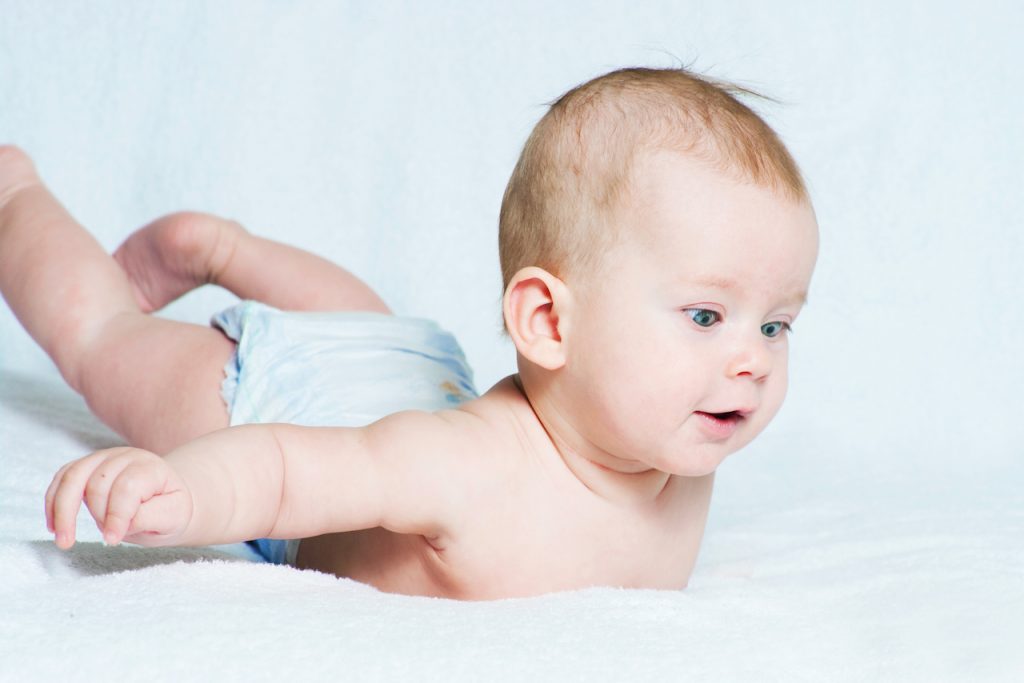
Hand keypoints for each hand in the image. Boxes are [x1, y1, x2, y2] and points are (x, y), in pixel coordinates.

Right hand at [45, 447, 193, 548]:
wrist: (165, 497)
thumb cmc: (170, 509)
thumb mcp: (173, 517)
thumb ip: (149, 518)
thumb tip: (119, 525)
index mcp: (151, 467)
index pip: (127, 487)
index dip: (117, 516)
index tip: (112, 541)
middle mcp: (125, 456)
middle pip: (98, 485)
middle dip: (99, 516)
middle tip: (110, 538)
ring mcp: (102, 458)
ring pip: (73, 478)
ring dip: (63, 511)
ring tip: (64, 541)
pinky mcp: (86, 466)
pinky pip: (61, 479)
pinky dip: (53, 503)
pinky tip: (54, 527)